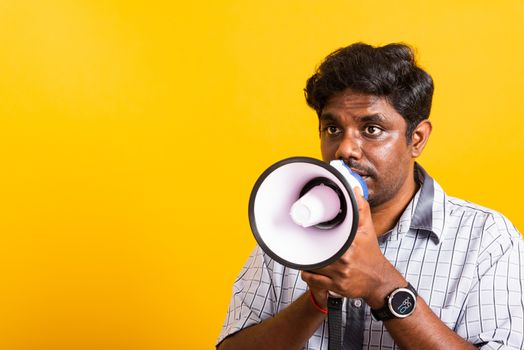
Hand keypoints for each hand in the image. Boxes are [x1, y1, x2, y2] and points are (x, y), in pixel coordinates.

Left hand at [301, 187, 404, 307]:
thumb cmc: (370, 252)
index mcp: (350, 242)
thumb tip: (354, 189)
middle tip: (306, 241)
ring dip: (307, 260)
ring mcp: (339, 273)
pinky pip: (312, 280)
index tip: (306, 226)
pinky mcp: (336, 286)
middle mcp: (344, 258)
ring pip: (311, 265)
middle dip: (309, 246)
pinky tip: (310, 269)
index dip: (312, 230)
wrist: (379, 279)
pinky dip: (307, 274)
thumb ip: (361, 208)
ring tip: (309, 255)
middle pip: (315, 250)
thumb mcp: (367, 229)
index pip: (325, 233)